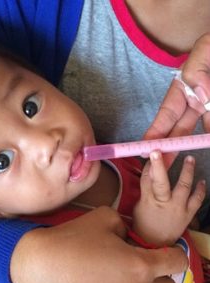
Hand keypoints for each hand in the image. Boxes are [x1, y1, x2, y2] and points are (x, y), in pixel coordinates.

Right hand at [10, 206, 188, 282]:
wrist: (40, 265)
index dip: (174, 252)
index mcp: (140, 266)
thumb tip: (127, 237)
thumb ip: (124, 225)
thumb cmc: (72, 239)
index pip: (176, 262)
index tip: (165, 250)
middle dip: (160, 273)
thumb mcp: (103, 218)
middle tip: (142, 263)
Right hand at [133, 151, 205, 245]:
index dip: (149, 166)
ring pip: (183, 187)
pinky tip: (201, 181)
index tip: (152, 152)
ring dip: (187, 172)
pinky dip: (200, 190)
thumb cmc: (144, 221)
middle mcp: (162, 203)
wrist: (156, 243)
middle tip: (160, 152)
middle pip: (161, 182)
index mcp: (147, 201)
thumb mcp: (140, 204)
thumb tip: (152, 170)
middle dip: (160, 167)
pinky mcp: (188, 214)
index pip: (146, 179)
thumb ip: (146, 188)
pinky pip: (197, 200)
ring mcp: (177, 208)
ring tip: (190, 159)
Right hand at [144, 33, 209, 167]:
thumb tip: (199, 95)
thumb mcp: (207, 48)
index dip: (155, 133)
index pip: (167, 114)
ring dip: (193, 146)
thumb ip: (197, 69)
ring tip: (181, 163)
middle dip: (169, 148)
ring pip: (202, 131)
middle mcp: (196, 101)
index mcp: (185, 88)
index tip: (145, 149)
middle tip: (160, 167)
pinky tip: (206, 143)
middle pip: (180, 129)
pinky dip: (208, 136)